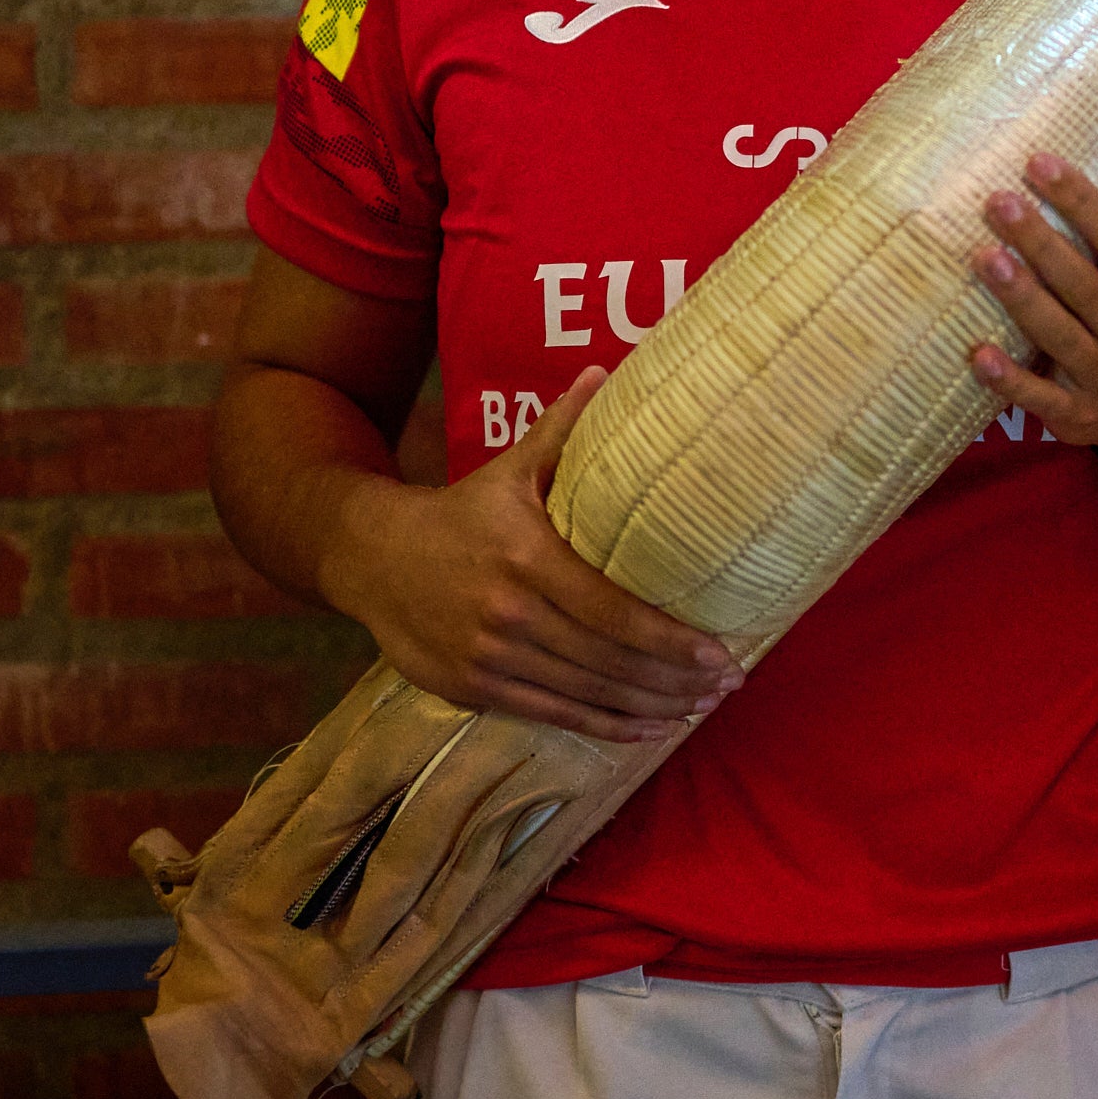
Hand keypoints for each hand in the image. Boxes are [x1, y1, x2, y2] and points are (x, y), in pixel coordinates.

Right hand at [317, 366, 738, 741]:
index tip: (720, 653)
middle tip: (727, 684)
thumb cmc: (460, 511)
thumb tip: (606, 371)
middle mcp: (507, 614)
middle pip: (607, 660)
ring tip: (700, 706)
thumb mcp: (509, 467)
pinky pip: (552, 716)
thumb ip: (562, 428)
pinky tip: (647, 727)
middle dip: (675, 679)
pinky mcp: (474, 690)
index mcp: (526, 557)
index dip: (670, 641)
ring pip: (585, 694)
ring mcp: (488, 659)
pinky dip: (603, 726)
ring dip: (650, 706)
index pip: (613, 611)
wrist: (370, 556)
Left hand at [966, 152, 1097, 455]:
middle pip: (1083, 284)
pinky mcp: (1076, 415)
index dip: (1081, 202)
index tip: (1039, 163)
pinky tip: (978, 353)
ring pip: (1059, 334)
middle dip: (1040, 242)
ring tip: (984, 257)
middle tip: (999, 201)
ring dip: (1021, 297)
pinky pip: (1040, 398)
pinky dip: (1009, 381)